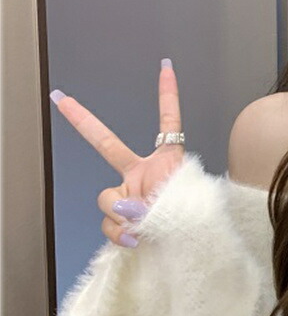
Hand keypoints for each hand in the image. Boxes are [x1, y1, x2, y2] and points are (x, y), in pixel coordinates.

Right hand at [50, 61, 184, 247]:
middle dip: (84, 121)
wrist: (196, 248)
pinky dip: (119, 234)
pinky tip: (134, 239)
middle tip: (62, 99)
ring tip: (145, 223)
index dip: (167, 95)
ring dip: (122, 214)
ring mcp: (131, 196)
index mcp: (167, 160)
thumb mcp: (183, 200)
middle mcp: (143, 174)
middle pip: (107, 145)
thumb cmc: (197, 222)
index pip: (168, 122)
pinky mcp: (126, 222)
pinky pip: (110, 226)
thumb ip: (149, 198)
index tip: (166, 68)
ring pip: (107, 199)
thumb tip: (123, 210)